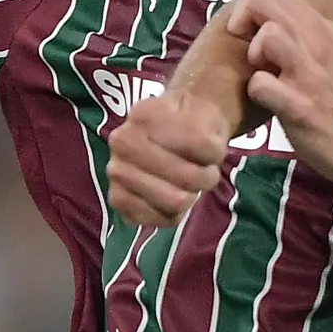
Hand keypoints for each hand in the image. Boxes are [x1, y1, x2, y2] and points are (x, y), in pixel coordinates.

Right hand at [109, 79, 235, 225]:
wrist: (166, 128)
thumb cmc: (189, 121)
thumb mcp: (205, 112)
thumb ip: (208, 133)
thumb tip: (211, 153)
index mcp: (143, 115)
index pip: (198, 143)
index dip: (216, 151)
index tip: (214, 148)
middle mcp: (122, 143)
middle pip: (187, 178)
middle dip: (205, 177)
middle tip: (206, 171)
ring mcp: (117, 173)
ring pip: (175, 201)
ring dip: (191, 196)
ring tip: (189, 184)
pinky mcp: (118, 200)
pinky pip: (159, 219)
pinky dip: (175, 213)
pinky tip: (172, 195)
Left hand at [239, 0, 332, 194]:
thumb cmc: (332, 99)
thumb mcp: (326, 53)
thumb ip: (300, 28)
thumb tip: (267, 3)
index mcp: (322, 27)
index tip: (247, 24)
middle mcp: (319, 43)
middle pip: (264, 0)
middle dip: (243, 16)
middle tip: (242, 40)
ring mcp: (310, 75)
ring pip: (269, 35)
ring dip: (253, 50)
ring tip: (258, 68)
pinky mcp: (299, 106)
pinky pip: (261, 84)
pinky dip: (255, 90)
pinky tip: (264, 98)